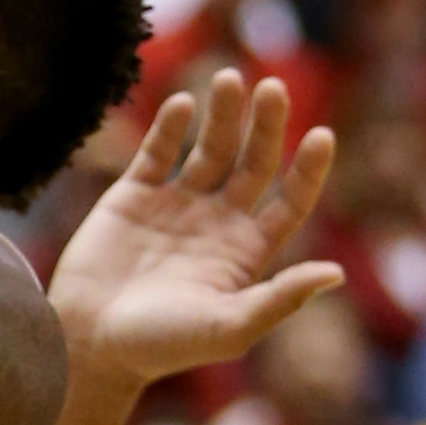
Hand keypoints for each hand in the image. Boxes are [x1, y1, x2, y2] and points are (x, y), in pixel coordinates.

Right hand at [49, 69, 339, 396]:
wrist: (87, 344)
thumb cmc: (161, 347)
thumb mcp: (229, 328)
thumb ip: (281, 299)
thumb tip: (338, 274)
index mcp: (246, 252)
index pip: (290, 200)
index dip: (308, 169)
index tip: (322, 135)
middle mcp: (217, 222)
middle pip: (254, 162)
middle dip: (267, 125)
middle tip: (273, 86)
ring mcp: (175, 205)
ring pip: (210, 147)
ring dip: (223, 113)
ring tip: (229, 77)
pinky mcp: (132, 197)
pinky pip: (157, 151)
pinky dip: (170, 126)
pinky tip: (183, 104)